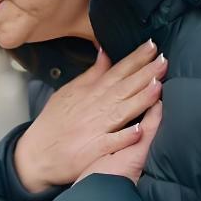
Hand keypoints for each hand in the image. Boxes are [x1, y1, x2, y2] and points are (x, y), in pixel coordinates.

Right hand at [14, 40, 167, 192]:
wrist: (36, 154)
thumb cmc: (55, 121)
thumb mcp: (70, 91)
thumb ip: (91, 74)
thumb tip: (105, 53)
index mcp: (91, 91)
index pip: (117, 71)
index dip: (136, 59)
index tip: (153, 46)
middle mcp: (96, 107)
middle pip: (124, 87)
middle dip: (145, 73)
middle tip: (164, 60)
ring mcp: (96, 129)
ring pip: (123, 111)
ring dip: (140, 99)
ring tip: (158, 86)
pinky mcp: (94, 150)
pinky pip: (113, 142)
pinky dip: (125, 136)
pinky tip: (140, 129)